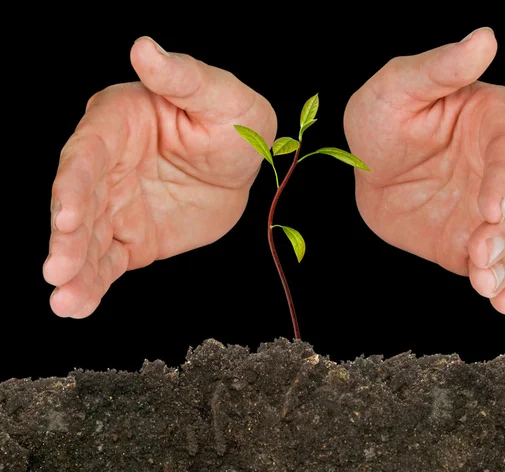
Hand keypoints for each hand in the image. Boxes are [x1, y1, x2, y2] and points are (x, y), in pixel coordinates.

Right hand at [43, 37, 276, 317]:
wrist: (242, 168)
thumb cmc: (233, 121)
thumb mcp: (222, 97)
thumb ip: (183, 78)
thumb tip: (143, 47)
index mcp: (119, 122)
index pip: (87, 154)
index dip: (74, 186)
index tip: (67, 217)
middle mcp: (106, 164)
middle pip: (77, 200)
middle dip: (67, 236)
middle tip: (58, 271)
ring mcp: (114, 204)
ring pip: (87, 237)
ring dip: (74, 268)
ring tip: (64, 302)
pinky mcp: (129, 237)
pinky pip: (107, 261)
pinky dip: (93, 283)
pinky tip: (78, 305)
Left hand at [343, 27, 504, 313]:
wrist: (365, 165)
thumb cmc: (384, 116)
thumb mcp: (399, 86)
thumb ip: (440, 68)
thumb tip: (485, 37)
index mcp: (496, 122)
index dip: (502, 182)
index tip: (487, 208)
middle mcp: (504, 168)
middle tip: (483, 251)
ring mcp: (491, 210)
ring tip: (487, 283)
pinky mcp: (470, 241)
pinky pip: (494, 265)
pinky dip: (503, 284)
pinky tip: (500, 301)